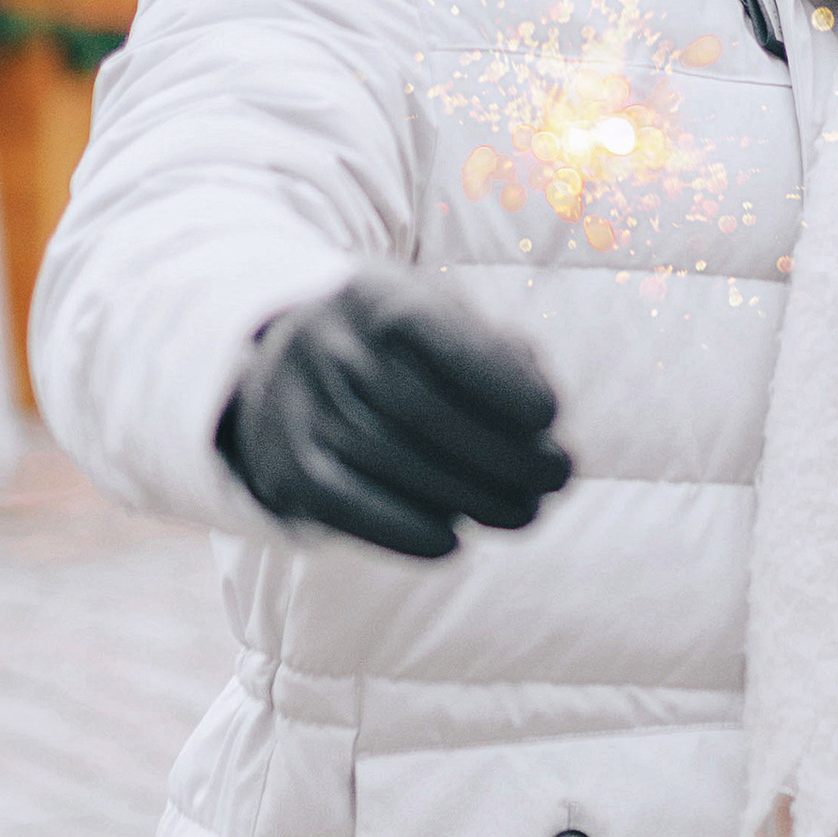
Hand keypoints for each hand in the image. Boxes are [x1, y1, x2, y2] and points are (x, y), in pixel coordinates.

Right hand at [217, 273, 572, 558]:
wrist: (280, 368)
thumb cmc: (392, 344)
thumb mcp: (437, 314)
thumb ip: (493, 349)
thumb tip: (541, 418)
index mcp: (375, 296)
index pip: (441, 337)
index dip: (501, 382)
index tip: (551, 415)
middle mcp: (329, 348)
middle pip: (425, 412)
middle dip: (505, 454)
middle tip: (557, 478)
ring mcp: (300, 409)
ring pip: (394, 463)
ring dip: (473, 498)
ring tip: (527, 512)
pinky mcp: (286, 469)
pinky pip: (348, 507)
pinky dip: (405, 530)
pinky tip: (453, 540)